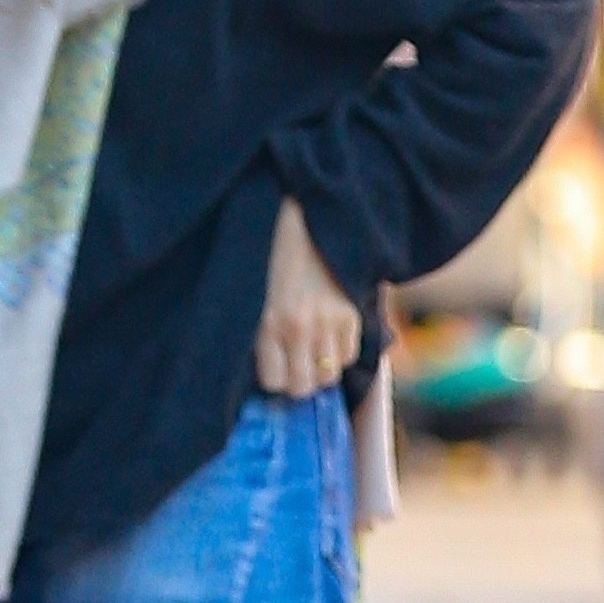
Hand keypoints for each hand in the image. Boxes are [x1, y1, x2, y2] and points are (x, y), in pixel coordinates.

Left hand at [256, 199, 363, 397]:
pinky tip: (329, 336)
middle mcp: (298, 328)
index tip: (272, 367)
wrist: (308, 216)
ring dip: (320, 368)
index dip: (273, 377)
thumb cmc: (271, 253)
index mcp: (266, 323)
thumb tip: (268, 368)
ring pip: (329, 376)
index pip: (273, 382)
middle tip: (293, 365)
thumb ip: (259, 330)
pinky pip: (349, 355)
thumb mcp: (253, 294)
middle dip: (297, 380)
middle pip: (303, 386)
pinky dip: (340, 352)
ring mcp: (328, 322)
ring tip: (312, 352)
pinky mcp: (351, 312)